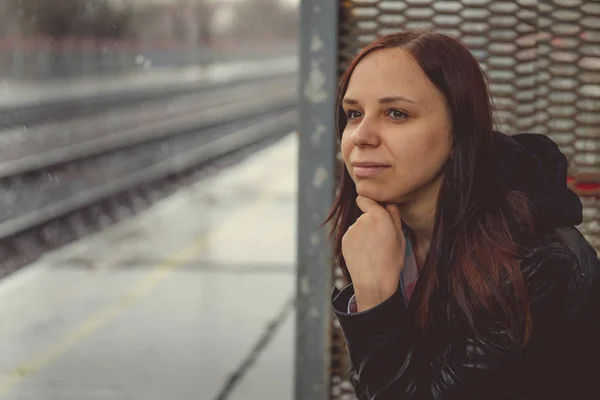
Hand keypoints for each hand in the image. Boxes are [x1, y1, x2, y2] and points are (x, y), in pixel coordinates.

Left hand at [342, 196, 405, 311]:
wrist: (373, 282)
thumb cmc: (391, 262)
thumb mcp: (400, 239)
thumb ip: (394, 217)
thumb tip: (388, 204)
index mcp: (379, 217)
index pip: (365, 199)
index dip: (369, 204)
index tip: (373, 210)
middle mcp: (363, 220)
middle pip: (364, 215)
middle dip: (370, 222)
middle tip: (379, 240)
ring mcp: (351, 230)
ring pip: (358, 227)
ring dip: (363, 233)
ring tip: (372, 250)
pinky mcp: (344, 239)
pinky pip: (351, 236)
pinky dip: (356, 242)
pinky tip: (363, 254)